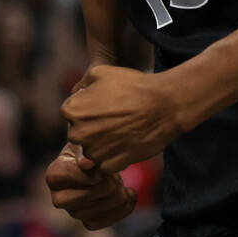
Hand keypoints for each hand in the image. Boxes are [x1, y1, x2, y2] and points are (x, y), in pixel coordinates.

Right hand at [46, 144, 136, 229]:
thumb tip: (86, 163)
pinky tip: (130, 194)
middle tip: (113, 177)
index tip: (100, 169)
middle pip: (72, 201)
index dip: (84, 174)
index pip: (61, 177)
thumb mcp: (90, 143)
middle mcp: (59, 196)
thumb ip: (87, 150)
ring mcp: (73, 210)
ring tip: (121, 183)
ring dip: (113, 198)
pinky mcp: (87, 219)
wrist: (105, 160)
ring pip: (87, 214)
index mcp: (56, 173)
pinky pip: (99, 223)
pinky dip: (120, 210)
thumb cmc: (95, 149)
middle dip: (100, 188)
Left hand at [60, 65, 181, 172]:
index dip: (90, 108)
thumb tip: (76, 92)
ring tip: (124, 129)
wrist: (165, 104)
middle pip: (80, 133)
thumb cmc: (135, 86)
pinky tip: (129, 141)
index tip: (107, 105)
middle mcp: (77, 133)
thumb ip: (82, 83)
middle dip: (93, 127)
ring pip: (92, 151)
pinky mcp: (110, 165)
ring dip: (104, 143)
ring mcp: (93, 151)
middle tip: (116, 118)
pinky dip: (116, 156)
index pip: (72, 113)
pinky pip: (107, 164)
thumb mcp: (103, 72)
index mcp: (72, 110)